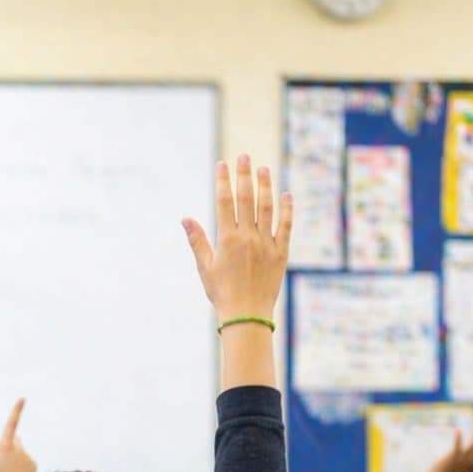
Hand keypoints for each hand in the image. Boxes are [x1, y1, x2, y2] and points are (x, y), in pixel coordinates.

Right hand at [0, 399, 36, 471]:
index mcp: (6, 446)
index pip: (11, 424)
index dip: (16, 411)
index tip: (23, 398)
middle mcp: (19, 449)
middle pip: (13, 440)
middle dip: (8, 445)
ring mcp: (28, 457)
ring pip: (19, 451)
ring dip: (14, 458)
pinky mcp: (33, 465)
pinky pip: (25, 461)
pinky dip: (20, 466)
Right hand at [183, 156, 292, 321]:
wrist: (247, 315)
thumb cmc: (222, 293)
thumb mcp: (205, 268)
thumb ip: (197, 241)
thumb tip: (185, 218)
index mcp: (227, 240)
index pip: (225, 203)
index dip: (223, 182)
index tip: (222, 164)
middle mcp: (248, 238)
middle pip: (246, 199)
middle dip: (244, 175)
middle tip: (244, 156)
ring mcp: (266, 243)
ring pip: (267, 208)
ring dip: (266, 186)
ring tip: (264, 168)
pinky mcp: (281, 252)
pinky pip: (286, 225)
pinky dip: (287, 209)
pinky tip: (286, 194)